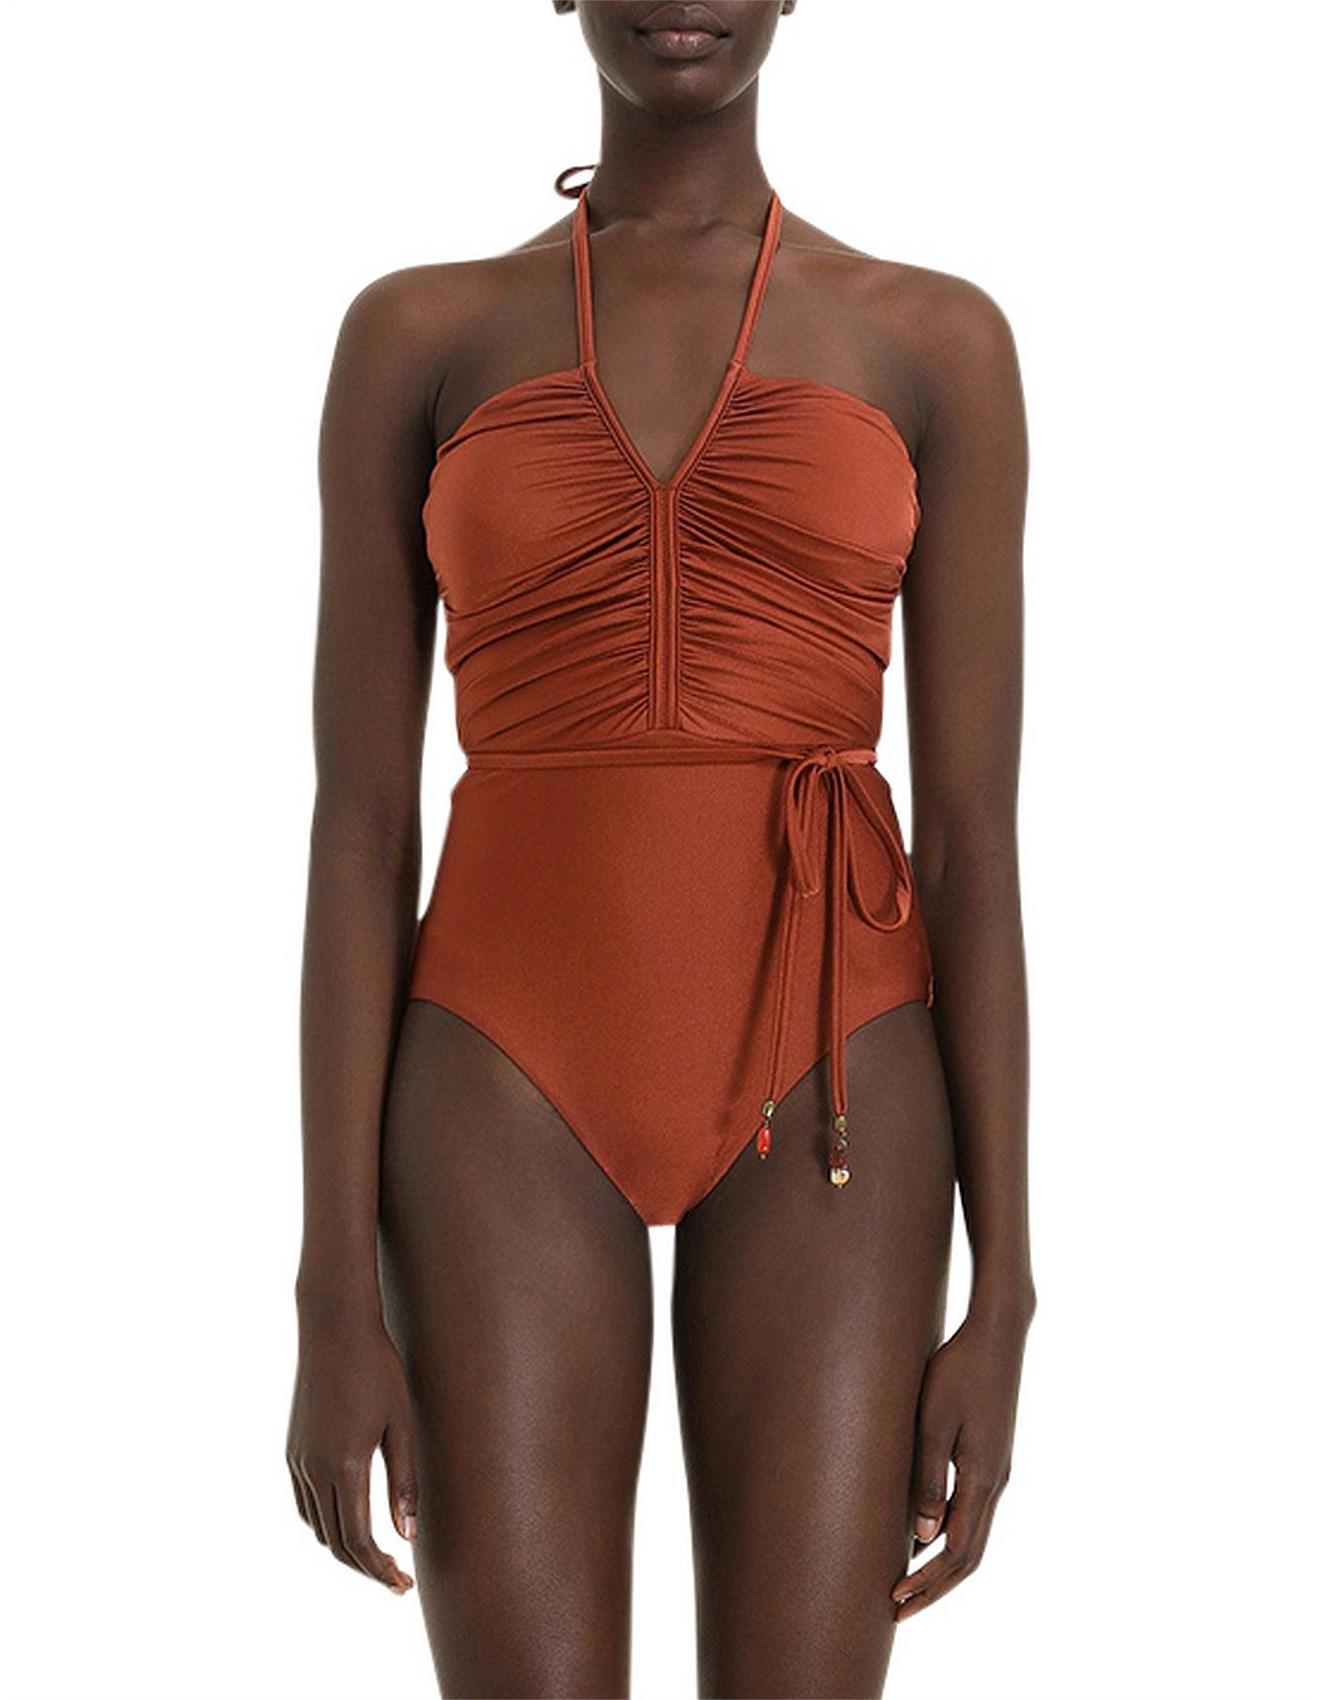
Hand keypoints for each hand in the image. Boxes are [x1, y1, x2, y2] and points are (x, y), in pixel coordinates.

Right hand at [286, 1306, 418, 1594]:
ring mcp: (298, 1461)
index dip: (380, 1570)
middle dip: (365, 1568)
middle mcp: (315, 1469)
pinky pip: (305, 1504)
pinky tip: (349, 1520)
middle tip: (395, 1581)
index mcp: (347, 1465)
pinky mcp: (292, 1451)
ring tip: (378, 1555)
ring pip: (317, 1527)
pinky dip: (325, 1523)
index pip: (359, 1541)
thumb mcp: (402, 1423)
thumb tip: (408, 1534)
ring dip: (344, 1548)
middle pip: (336, 1543)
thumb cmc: (378, 1369)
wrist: (334, 1328)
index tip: (401, 1585)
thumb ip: (404, 1481)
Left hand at [891, 1301, 1032, 1619]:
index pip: (958, 1554)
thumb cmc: (959, 1371)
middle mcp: (996, 1483)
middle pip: (970, 1555)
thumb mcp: (934, 1422)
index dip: (928, 1582)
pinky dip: (949, 1533)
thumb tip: (922, 1536)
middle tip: (897, 1607)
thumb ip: (928, 1479)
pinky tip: (921, 1530)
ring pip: (973, 1535)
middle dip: (934, 1586)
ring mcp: (997, 1470)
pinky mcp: (991, 1455)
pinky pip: (972, 1510)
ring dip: (941, 1563)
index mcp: (983, 1481)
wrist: (998, 1333)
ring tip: (906, 1578)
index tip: (896, 1601)